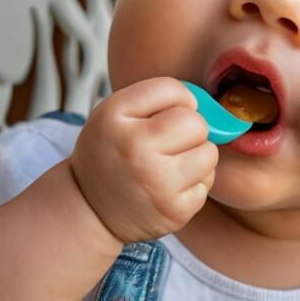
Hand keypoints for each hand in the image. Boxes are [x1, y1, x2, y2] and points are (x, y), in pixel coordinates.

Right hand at [70, 77, 218, 242]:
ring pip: (209, 154)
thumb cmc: (112, 152)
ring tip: (170, 164)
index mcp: (115, 117)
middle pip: (197, 124)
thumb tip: (209, 108)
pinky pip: (207, 183)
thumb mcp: (115, 112)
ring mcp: (157, 184)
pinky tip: (170, 187)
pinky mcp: (175, 211)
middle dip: (190, 130)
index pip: (172, 90)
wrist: (90, 211)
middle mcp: (135, 150)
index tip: (163, 116)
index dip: (177, 101)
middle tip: (168, 143)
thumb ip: (159, 96)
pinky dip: (194, 183)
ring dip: (197, 157)